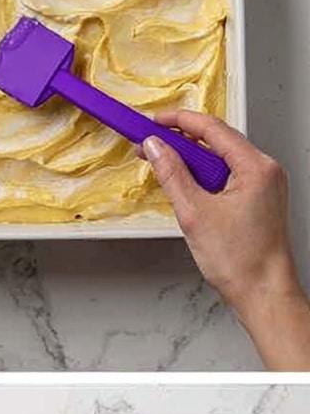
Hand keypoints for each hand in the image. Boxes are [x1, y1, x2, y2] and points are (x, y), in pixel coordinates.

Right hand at [142, 113, 309, 368]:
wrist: (263, 292)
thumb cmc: (241, 260)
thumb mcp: (195, 213)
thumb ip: (172, 175)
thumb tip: (155, 148)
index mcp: (256, 167)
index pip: (212, 129)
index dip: (179, 121)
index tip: (154, 121)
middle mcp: (264, 170)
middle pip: (217, 142)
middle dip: (180, 142)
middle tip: (150, 146)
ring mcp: (263, 185)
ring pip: (220, 161)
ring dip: (190, 162)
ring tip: (163, 169)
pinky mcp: (257, 199)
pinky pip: (226, 177)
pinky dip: (203, 178)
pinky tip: (185, 189)